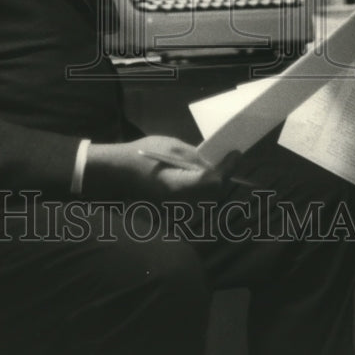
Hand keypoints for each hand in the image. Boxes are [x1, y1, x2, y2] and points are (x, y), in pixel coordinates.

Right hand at [83, 135, 224, 201]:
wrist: (118, 173)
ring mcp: (177, 207)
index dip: (227, 167)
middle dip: (224, 175)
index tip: (236, 153)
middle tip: (230, 159)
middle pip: (214, 192)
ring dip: (216, 183)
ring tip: (220, 165)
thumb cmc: (143, 155)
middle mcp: (181, 202)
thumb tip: (213, 163)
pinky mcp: (175, 207)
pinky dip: (205, 188)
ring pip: (208, 198)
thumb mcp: (171, 147)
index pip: (213, 181)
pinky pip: (197, 199)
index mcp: (179, 185)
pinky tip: (204, 175)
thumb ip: (195, 157)